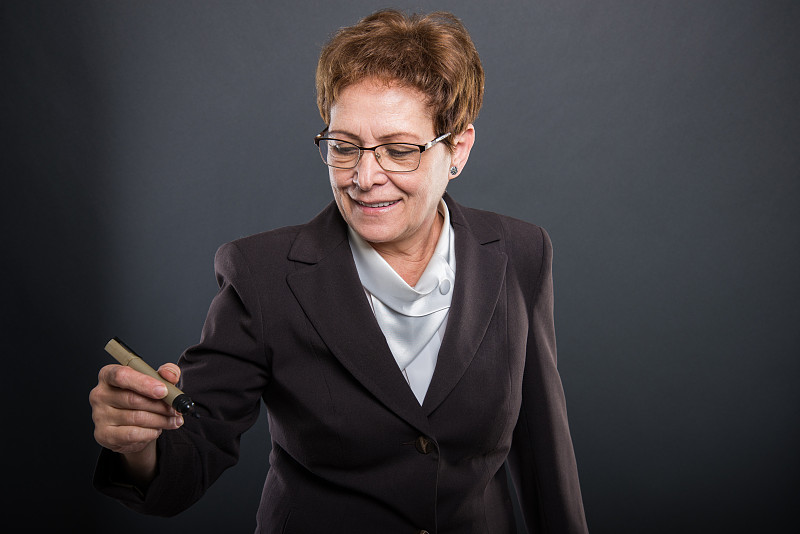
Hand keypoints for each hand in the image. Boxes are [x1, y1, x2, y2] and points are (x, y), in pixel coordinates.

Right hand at [90, 362, 183, 481]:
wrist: (132, 424)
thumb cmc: (143, 397)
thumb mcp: (156, 380)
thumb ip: (167, 373)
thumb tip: (170, 375)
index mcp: (109, 374)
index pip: (121, 375)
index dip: (144, 383)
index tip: (163, 391)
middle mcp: (99, 394)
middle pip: (132, 399)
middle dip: (159, 405)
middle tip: (176, 409)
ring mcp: (99, 416)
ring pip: (136, 418)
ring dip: (160, 420)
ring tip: (173, 420)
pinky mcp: (103, 435)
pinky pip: (132, 434)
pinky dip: (150, 432)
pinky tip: (158, 430)